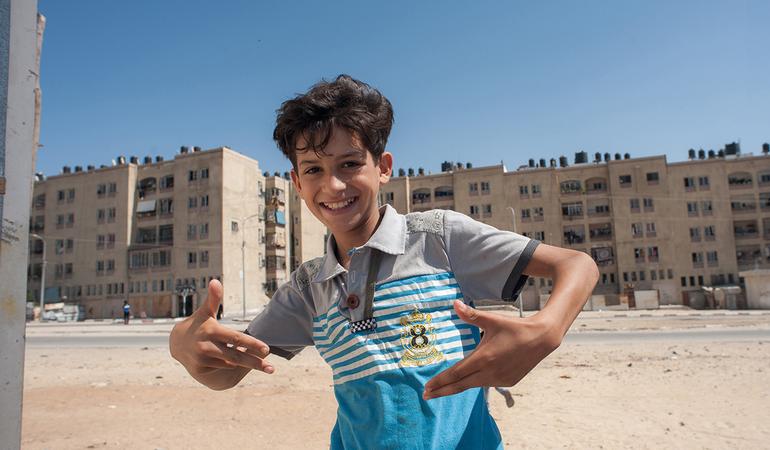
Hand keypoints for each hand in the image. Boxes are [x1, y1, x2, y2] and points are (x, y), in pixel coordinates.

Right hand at [169, 280, 273, 389]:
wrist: (176, 342)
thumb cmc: (198, 324)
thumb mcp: (205, 311)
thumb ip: (213, 298)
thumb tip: (215, 281)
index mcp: (212, 331)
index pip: (236, 338)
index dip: (252, 344)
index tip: (267, 350)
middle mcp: (206, 346)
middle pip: (236, 356)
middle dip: (255, 363)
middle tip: (272, 369)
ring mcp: (202, 359)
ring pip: (230, 364)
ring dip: (247, 364)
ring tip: (264, 366)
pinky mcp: (199, 369)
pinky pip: (222, 368)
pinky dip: (233, 366)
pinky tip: (244, 364)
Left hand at [423, 300, 560, 399]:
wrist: (542, 338)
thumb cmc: (514, 327)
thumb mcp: (492, 319)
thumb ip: (471, 315)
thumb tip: (454, 304)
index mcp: (483, 358)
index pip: (455, 374)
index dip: (440, 382)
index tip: (426, 388)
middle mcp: (490, 372)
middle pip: (461, 385)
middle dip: (442, 390)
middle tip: (426, 395)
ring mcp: (500, 379)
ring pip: (474, 384)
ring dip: (458, 387)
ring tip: (443, 389)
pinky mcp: (508, 381)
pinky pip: (487, 383)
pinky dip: (475, 382)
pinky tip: (469, 380)